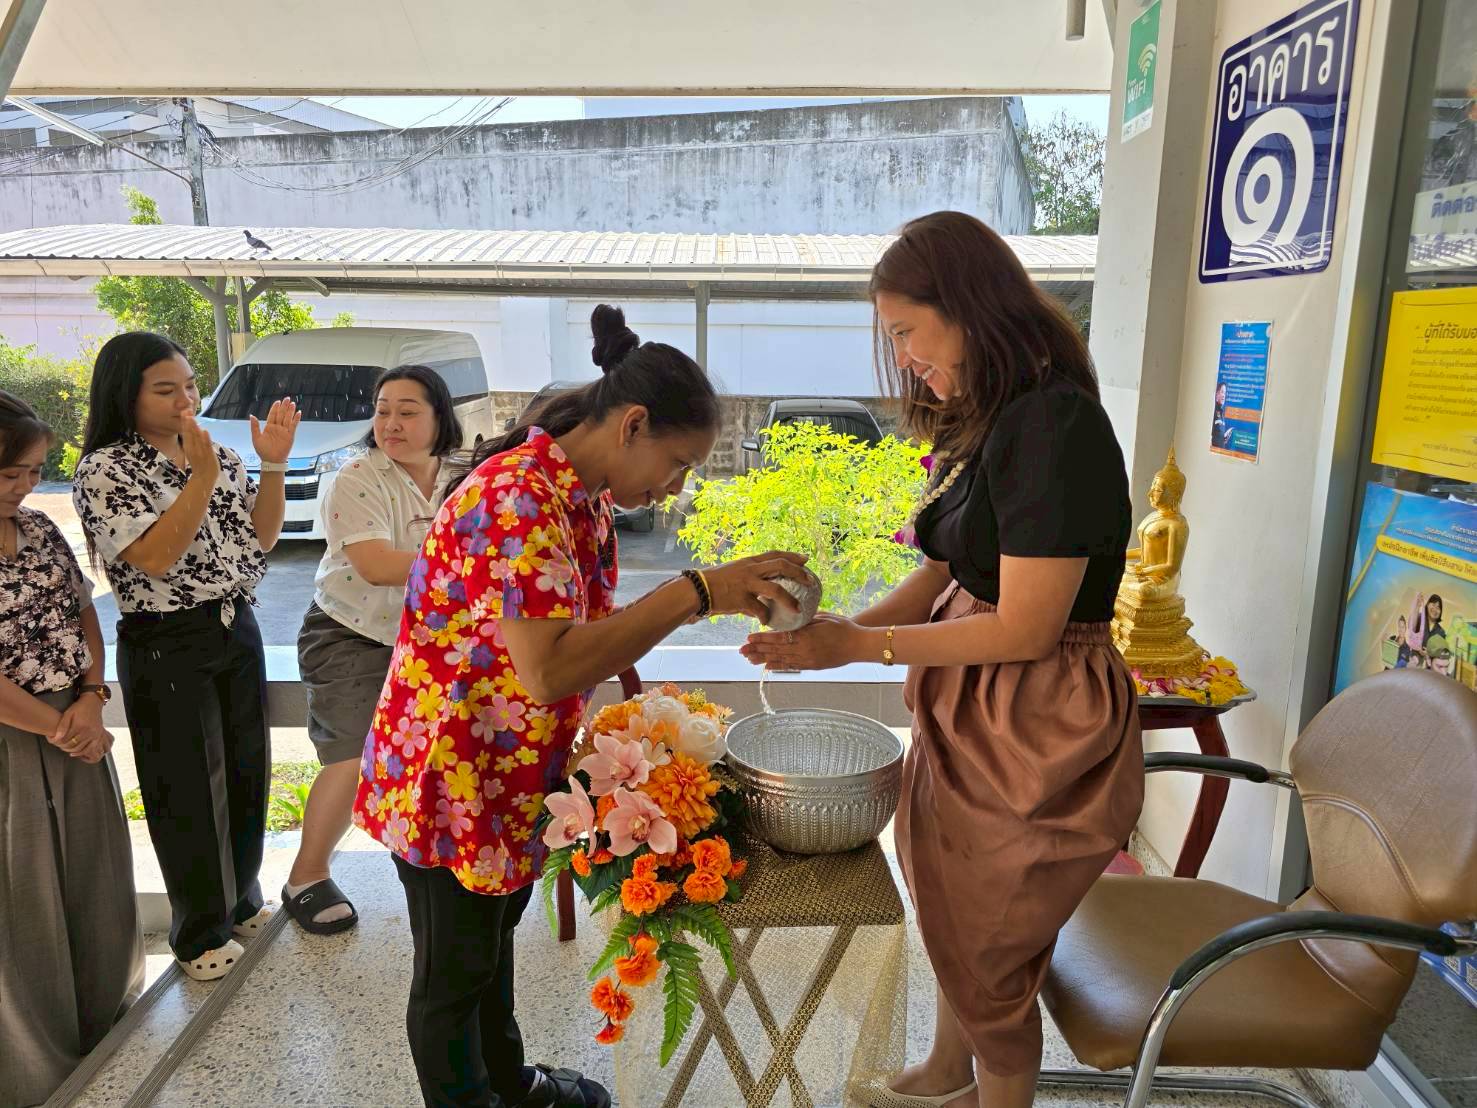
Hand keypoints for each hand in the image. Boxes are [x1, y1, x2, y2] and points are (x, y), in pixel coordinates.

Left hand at [51, 696, 112, 762]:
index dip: (56, 742)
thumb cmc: (79, 707)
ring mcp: (95, 734)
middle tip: (56, 744)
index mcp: (80, 726)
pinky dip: (81, 753)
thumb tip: (56, 738)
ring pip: (80, 748)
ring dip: (70, 750)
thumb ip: (62, 726)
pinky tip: (74, 753)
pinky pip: (90, 749)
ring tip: (63, 747)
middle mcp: (88, 731)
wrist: (93, 703)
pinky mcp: (98, 736)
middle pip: (72, 745)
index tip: (51, 740)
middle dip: (62, 746)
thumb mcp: (68, 714)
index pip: (65, 739)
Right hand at [181, 414, 220, 484]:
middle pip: (189, 433)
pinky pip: (206, 446)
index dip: (184, 421)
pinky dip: (205, 439)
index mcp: (188, 446)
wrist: (204, 478)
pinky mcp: (208, 456)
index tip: (183, 410)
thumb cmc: (200, 462)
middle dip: (187, 422)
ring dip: (194, 427)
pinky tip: (205, 431)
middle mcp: (192, 448)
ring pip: (196, 438)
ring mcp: (200, 452)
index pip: (186, 431)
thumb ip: (193, 439)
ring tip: (192, 418)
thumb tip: (194, 427)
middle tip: (185, 410)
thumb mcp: (194, 449)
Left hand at [249, 399, 301, 463]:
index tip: (277, 402)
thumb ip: (255, 427)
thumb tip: (252, 416)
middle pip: (281, 415)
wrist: (271, 461)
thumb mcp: (256, 438)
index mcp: (269, 427)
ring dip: (290, 411)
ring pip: (288, 418)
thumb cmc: (263, 451)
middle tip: (287, 399)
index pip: (272, 415)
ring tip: (292, 403)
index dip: (275, 408)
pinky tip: (298, 413)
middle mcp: (277, 428)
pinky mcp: (290, 436)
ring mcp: (284, 431)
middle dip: (284, 407)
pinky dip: (296, 419)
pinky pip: (293, 426)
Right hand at [701, 551, 808, 621]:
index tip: (806, 559)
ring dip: (789, 600)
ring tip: (798, 609)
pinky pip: (760, 610)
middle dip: (798, 573)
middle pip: (781, 566)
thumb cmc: (716, 582)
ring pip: (775, 589)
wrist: (698, 590)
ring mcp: (747, 584)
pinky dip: (765, 617)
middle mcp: (750, 570)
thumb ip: (751, 579)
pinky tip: (766, 622)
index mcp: (749, 562)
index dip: (792, 556)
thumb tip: (763, 595)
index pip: (775, 554)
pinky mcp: (742, 600)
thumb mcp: (735, 573)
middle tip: (810, 581)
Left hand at [741, 612, 863, 671]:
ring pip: (781, 661)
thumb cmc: (843, 627)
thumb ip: (805, 618)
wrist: (859, 645)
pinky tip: (767, 666)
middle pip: (776, 650)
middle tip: (741, 650)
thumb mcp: (823, 617)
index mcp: (806, 636)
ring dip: (763, 660)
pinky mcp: (812, 666)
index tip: (749, 637)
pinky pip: (791, 667)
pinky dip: (778, 666)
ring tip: (748, 659)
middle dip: (757, 650)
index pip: (779, 637)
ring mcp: (808, 660)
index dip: (763, 638)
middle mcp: (805, 650)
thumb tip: (790, 614)